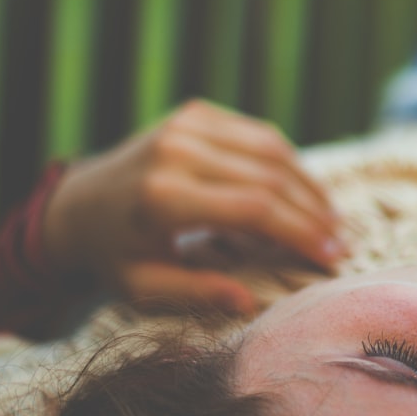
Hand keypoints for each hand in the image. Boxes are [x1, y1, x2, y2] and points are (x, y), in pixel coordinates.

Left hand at [41, 100, 344, 314]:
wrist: (76, 205)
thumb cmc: (115, 255)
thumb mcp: (145, 287)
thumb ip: (197, 293)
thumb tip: (250, 302)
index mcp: (163, 197)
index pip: (256, 209)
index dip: (302, 233)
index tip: (331, 258)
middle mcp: (177, 152)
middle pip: (272, 178)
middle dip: (314, 213)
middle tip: (340, 242)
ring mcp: (186, 125)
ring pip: (272, 150)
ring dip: (309, 185)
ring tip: (331, 218)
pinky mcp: (195, 114)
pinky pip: (258, 134)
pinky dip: (289, 162)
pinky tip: (304, 190)